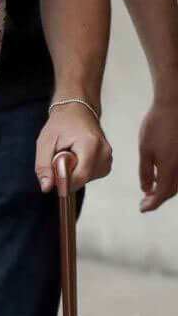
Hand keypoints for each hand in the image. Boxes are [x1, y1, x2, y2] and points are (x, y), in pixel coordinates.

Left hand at [35, 102, 112, 193]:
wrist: (77, 110)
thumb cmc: (61, 123)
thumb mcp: (45, 142)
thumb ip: (44, 165)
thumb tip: (47, 188)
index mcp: (91, 144)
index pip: (81, 175)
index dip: (65, 180)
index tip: (53, 175)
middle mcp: (105, 151)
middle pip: (84, 178)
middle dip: (68, 174)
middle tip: (60, 157)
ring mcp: (109, 156)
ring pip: (88, 178)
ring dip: (74, 172)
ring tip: (69, 154)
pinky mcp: (108, 161)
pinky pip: (92, 175)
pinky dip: (81, 170)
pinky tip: (77, 157)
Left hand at [138, 90, 177, 211]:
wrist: (174, 107)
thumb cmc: (157, 125)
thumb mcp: (145, 149)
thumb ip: (146, 171)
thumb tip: (146, 189)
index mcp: (170, 168)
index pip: (162, 194)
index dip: (152, 203)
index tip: (142, 208)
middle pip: (172, 191)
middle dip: (158, 198)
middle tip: (145, 202)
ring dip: (165, 190)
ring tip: (151, 190)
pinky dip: (172, 180)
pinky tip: (161, 176)